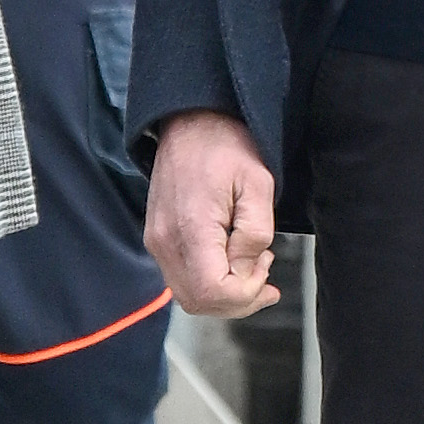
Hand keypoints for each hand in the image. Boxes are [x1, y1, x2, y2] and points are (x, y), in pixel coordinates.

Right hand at [145, 111, 279, 318]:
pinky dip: (208, 281)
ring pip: (188, 295)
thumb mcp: (258, 184)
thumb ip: (255, 233)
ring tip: (252, 265)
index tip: (266, 269)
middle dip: (237, 300)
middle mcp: (165, 241)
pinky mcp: (156, 237)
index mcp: (190, 228)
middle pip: (198, 302)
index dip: (245, 295)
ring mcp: (156, 241)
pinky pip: (181, 277)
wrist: (191, 121)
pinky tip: (231, 259)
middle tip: (266, 276)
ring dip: (224, 293)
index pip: (212, 292)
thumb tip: (246, 271)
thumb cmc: (226, 145)